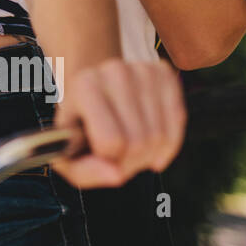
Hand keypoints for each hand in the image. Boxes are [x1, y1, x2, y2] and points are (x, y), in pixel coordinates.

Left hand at [49, 57, 185, 188]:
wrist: (92, 88)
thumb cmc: (80, 125)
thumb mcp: (67, 152)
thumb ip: (84, 171)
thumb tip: (117, 175)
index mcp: (84, 86)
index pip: (111, 143)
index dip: (109, 162)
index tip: (101, 156)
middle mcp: (114, 71)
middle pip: (139, 142)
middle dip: (131, 162)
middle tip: (118, 156)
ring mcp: (142, 70)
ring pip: (161, 136)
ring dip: (150, 155)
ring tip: (130, 147)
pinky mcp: (164, 72)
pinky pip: (179, 120)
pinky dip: (169, 142)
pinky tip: (152, 141)